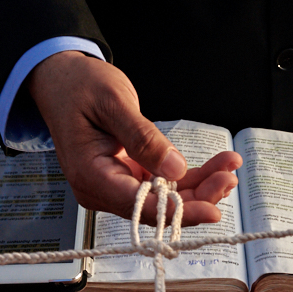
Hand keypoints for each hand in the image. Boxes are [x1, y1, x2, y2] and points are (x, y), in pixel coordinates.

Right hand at [29, 51, 241, 224]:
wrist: (63, 79)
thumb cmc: (80, 86)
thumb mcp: (113, 103)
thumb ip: (143, 138)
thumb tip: (174, 169)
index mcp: (90, 175)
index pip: (138, 206)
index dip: (177, 212)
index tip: (212, 210)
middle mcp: (101, 188)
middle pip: (154, 209)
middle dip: (196, 198)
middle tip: (228, 179)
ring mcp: (115, 185)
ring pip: (163, 199)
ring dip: (198, 187)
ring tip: (229, 169)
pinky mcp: (127, 176)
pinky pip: (161, 184)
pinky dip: (189, 177)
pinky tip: (216, 167)